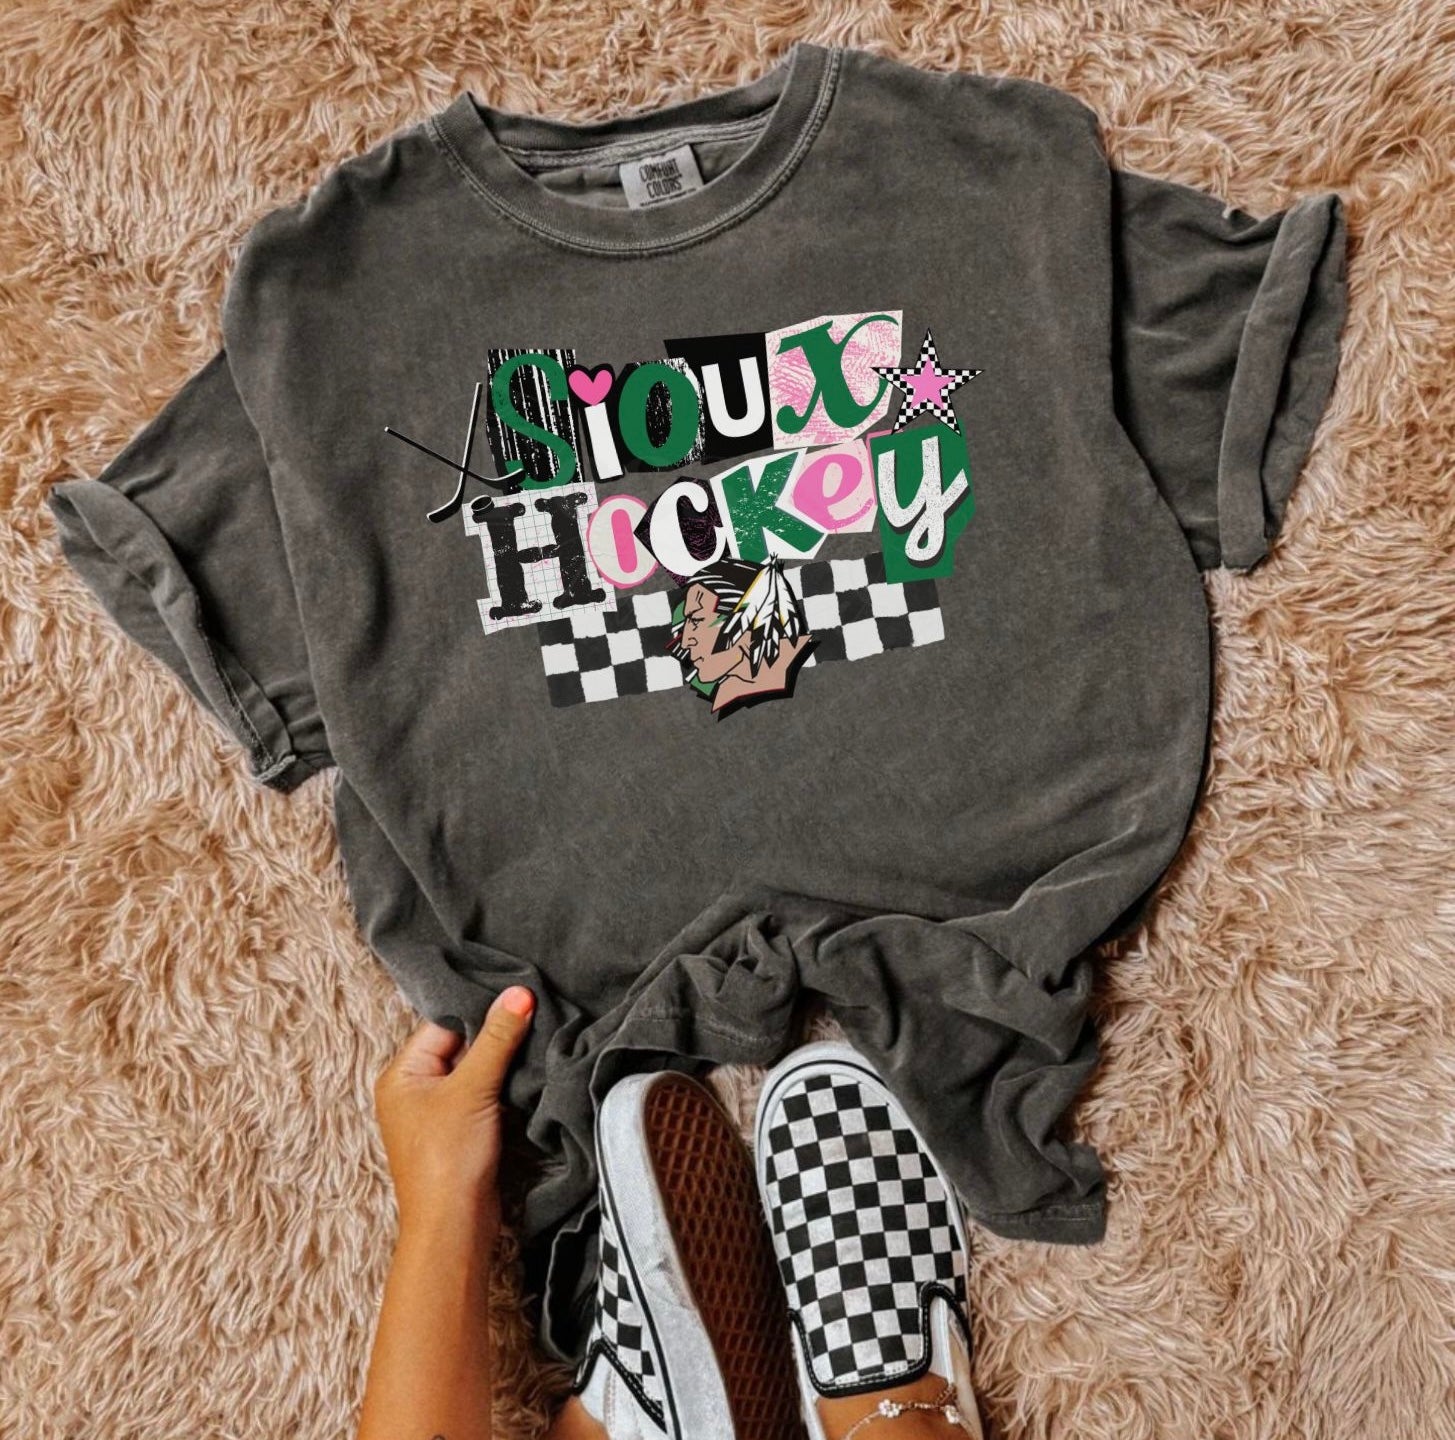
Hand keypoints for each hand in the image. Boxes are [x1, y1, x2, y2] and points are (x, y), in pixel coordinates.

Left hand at [372, 986, 534, 1243]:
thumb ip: (497, 1038)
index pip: (444, 1022)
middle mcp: (415, 1089)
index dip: (481, 1008)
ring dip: (504, 1060)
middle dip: (497, 1033)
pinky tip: (532, 1071)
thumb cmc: (447, 1158)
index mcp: (401, 1074)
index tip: (519, 990)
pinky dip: (506, 1084)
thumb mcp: (472, 1089)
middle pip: (461, 1044)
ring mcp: (439, 1112)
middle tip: (536, 1008)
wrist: (454, 1227)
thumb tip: (520, 992)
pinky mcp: (462, 1131)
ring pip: (477, 1070)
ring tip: (540, 1035)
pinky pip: (486, 1094)